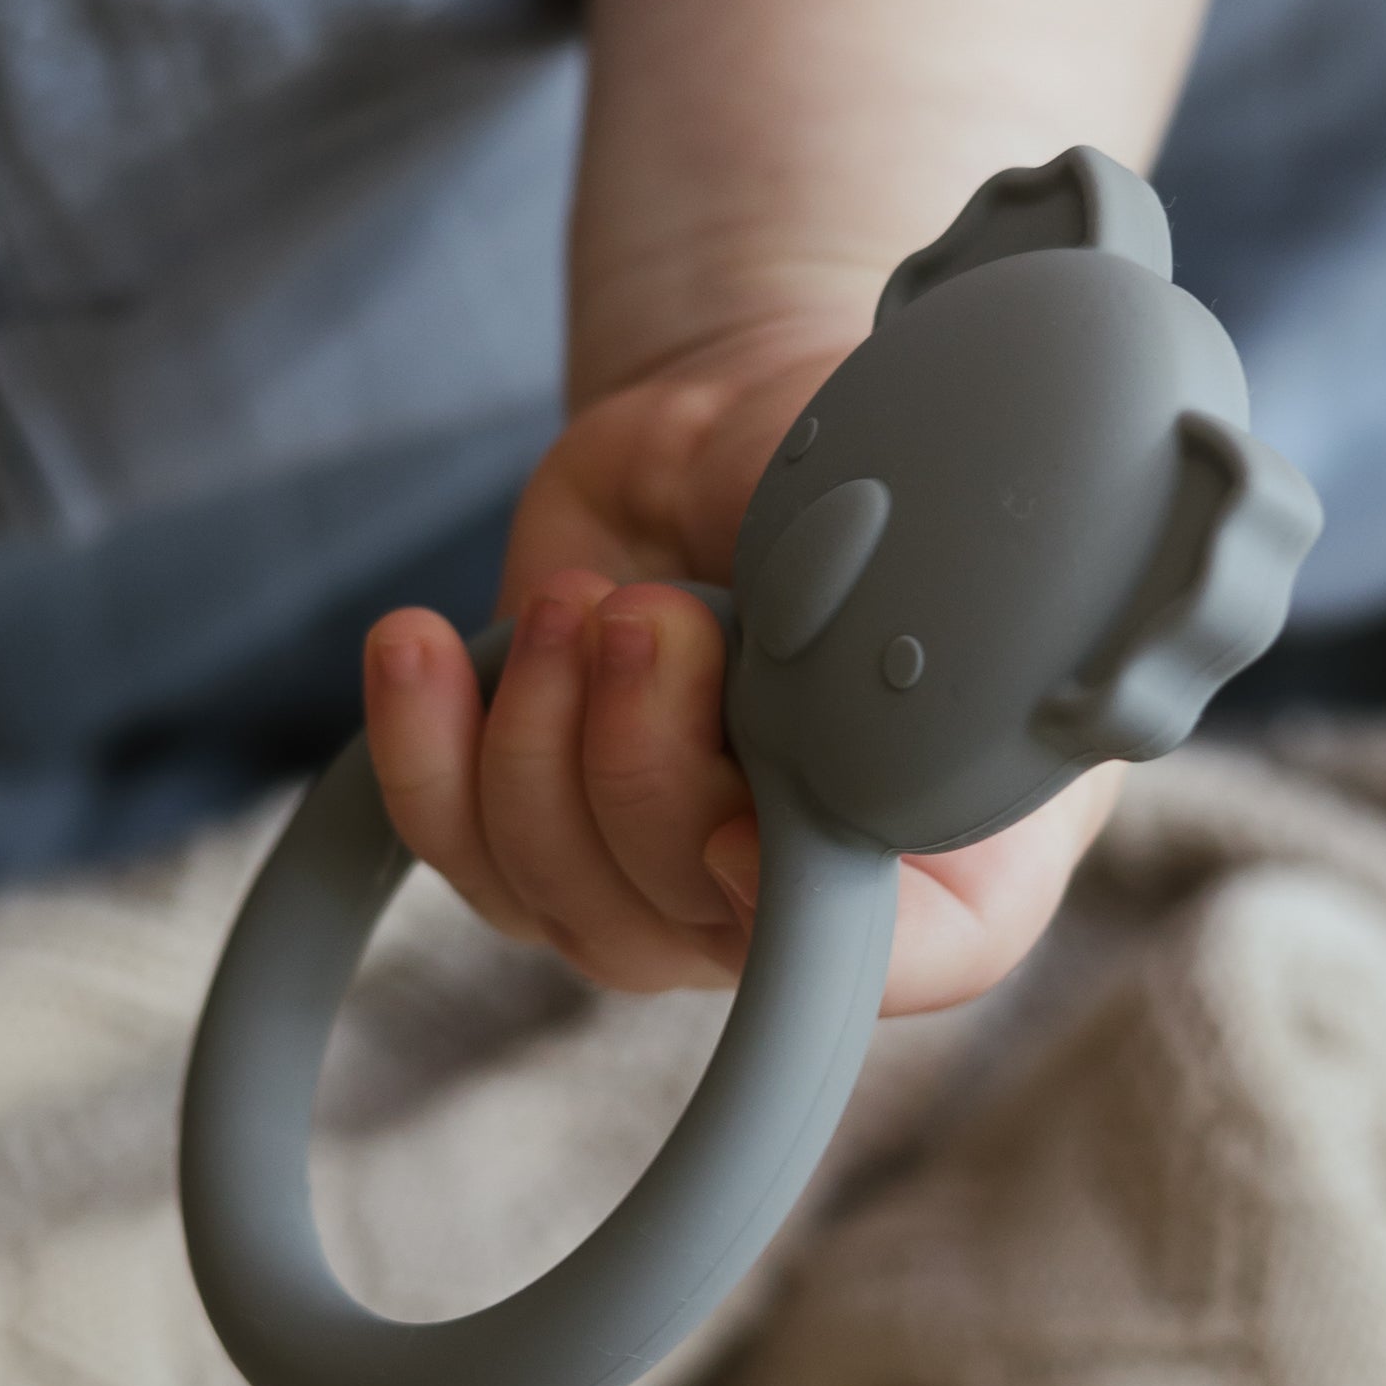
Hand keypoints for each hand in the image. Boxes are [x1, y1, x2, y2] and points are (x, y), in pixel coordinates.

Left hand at [361, 323, 1120, 1016]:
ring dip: (537, 733)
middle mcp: (811, 886)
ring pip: (555, 891)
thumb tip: (788, 700)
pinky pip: (453, 844)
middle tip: (643, 612)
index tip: (737, 833)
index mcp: (966, 817)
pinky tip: (419, 645)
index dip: (826, 932)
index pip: (934, 954)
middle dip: (639, 759)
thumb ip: (884, 620)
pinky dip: (421, 745)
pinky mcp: (541, 826)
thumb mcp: (900, 516)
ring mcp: (663, 875)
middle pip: (694, 921)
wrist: (737, 431)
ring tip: (575, 597)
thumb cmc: (850, 470)